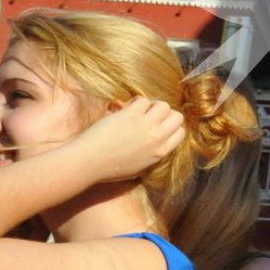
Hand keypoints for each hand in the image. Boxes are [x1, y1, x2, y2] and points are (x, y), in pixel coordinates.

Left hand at [62, 97, 185, 183]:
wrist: (89, 163)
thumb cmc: (109, 169)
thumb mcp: (139, 169)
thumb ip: (152, 156)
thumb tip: (154, 145)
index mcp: (161, 153)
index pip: (180, 132)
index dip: (170, 127)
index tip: (158, 126)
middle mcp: (157, 138)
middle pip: (177, 117)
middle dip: (165, 114)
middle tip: (150, 116)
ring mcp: (146, 125)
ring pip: (164, 105)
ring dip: (152, 105)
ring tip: (139, 110)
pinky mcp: (131, 115)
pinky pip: (143, 100)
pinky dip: (135, 101)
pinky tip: (125, 108)